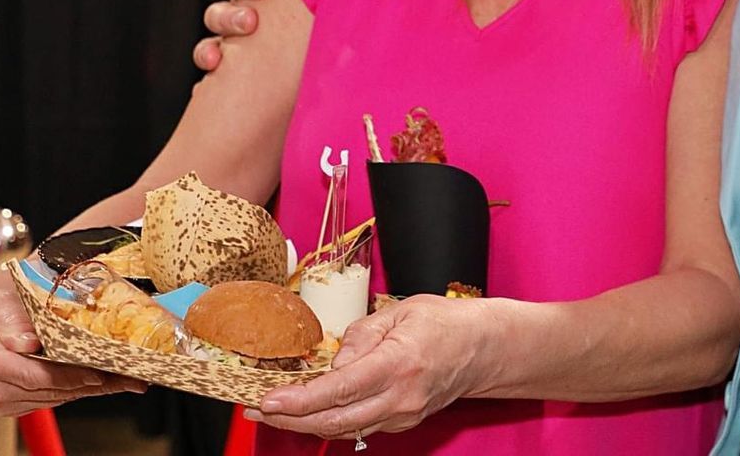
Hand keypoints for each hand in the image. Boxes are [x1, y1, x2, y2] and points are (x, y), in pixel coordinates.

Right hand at [0, 276, 144, 415]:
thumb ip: (12, 320)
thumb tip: (27, 343)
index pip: (33, 374)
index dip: (69, 375)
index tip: (100, 371)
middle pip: (50, 389)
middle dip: (93, 381)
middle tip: (132, 374)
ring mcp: (0, 401)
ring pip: (55, 397)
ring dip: (92, 388)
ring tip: (129, 378)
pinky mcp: (12, 404)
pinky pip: (51, 398)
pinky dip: (78, 388)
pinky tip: (108, 381)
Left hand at [256, 296, 487, 438]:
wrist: (483, 348)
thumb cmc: (445, 322)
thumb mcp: (403, 310)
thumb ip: (363, 334)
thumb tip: (332, 362)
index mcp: (399, 363)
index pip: (339, 390)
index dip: (299, 400)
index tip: (270, 400)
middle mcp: (400, 397)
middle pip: (334, 420)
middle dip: (290, 419)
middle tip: (257, 409)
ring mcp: (402, 415)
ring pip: (344, 430)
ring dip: (305, 423)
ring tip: (274, 410)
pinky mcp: (402, 422)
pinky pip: (359, 427)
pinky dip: (330, 420)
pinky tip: (310, 410)